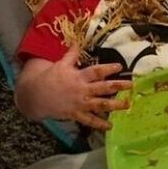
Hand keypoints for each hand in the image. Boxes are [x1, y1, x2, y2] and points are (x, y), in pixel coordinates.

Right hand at [17, 46, 131, 130]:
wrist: (36, 95)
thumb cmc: (50, 78)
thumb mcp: (61, 64)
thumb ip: (71, 54)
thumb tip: (77, 41)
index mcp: (79, 76)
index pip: (96, 71)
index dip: (108, 68)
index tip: (120, 66)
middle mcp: (82, 90)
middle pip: (103, 88)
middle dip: (118, 86)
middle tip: (131, 86)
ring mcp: (79, 103)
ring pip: (100, 105)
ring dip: (114, 105)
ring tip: (127, 105)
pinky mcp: (75, 114)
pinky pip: (89, 120)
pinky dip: (99, 124)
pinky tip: (110, 126)